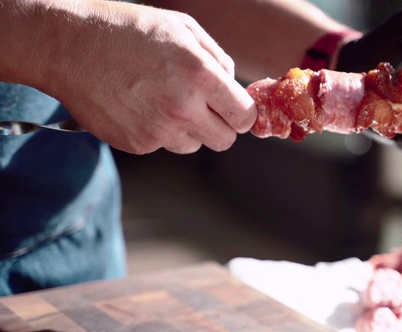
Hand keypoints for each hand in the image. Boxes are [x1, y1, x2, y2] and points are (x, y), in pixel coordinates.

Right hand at [35, 0, 255, 153]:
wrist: (67, 47)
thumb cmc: (127, 30)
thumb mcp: (181, 27)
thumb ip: (217, 58)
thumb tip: (231, 83)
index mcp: (199, 76)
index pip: (245, 116)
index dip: (243, 113)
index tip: (235, 108)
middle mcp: (182, 109)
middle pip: (225, 140)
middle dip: (221, 125)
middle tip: (205, 108)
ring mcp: (158, 131)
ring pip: (195, 145)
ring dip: (189, 129)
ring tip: (164, 101)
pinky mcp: (136, 145)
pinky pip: (163, 145)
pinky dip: (158, 131)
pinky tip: (141, 106)